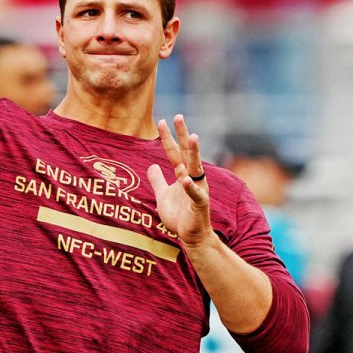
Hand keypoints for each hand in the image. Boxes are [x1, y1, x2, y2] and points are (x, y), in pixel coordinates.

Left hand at [146, 115, 213, 247]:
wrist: (191, 236)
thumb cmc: (179, 216)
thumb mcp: (163, 196)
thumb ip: (158, 181)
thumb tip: (151, 166)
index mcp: (182, 175)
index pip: (174, 152)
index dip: (168, 138)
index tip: (162, 121)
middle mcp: (192, 178)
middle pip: (187, 153)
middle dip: (182, 135)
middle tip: (178, 116)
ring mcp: (198, 190)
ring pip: (196, 168)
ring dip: (194, 153)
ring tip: (193, 137)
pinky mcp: (200, 204)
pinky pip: (196, 194)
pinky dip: (191, 187)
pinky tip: (185, 179)